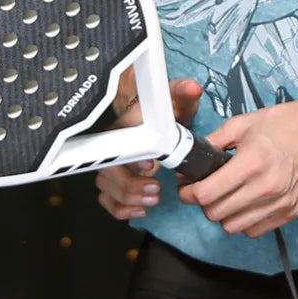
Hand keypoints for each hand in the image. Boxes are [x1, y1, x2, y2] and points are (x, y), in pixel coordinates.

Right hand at [96, 76, 202, 220]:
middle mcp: (112, 144)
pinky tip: (139, 210)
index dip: (132, 156)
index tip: (150, 165)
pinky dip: (119, 209)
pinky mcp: (114, 179)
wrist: (151, 118)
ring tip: (153, 199)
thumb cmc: (163, 110)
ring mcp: (111, 163)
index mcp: (126, 125)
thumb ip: (182, 93)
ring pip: (105, 185)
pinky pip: (106, 198)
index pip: (120, 141)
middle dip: (130, 184)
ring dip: (127, 198)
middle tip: (155, 189)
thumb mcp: (175, 99)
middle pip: (108, 169)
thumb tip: (191, 88)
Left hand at [177, 98, 297, 237]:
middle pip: (216, 214)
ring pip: (233, 227)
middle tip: (205, 191)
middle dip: (203, 203)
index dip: (188, 193)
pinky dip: (244, 221)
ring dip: (223, 215)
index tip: (187, 189)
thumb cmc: (284, 124)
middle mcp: (267, 186)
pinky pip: (255, 230)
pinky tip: (246, 204)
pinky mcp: (291, 212)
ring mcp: (281, 202)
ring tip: (227, 198)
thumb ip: (213, 142)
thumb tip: (192, 160)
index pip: (206, 194)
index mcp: (252, 162)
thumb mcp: (242, 124)